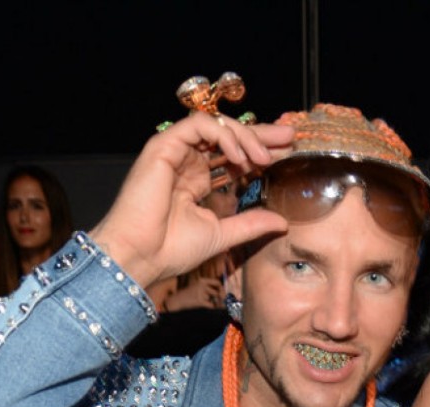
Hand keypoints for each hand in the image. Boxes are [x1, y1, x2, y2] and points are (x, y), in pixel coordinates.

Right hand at [89, 114, 293, 291]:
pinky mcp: (163, 146)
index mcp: (196, 182)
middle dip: (259, 135)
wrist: (141, 256)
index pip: (231, 158)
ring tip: (265, 156)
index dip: (258, 153)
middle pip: (227, 138)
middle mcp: (185, 164)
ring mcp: (174, 153)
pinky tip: (239, 156)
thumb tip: (282, 222)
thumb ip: (251, 224)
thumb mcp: (222, 234)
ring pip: (215, 127)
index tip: (284, 156)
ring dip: (244, 137)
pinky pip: (198, 126)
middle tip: (288, 139)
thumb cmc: (171, 250)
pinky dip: (222, 136)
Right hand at [164, 275, 224, 309]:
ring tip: (205, 303)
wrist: (178, 301)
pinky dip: (211, 307)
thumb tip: (223, 295)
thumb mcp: (199, 289)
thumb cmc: (189, 296)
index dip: (221, 289)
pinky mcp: (200, 301)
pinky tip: (205, 307)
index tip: (223, 294)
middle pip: (217, 291)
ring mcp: (201, 293)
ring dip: (213, 302)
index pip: (217, 283)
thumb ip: (209, 290)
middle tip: (220, 302)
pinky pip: (211, 305)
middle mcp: (202, 285)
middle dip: (220, 298)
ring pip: (214, 299)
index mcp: (202, 280)